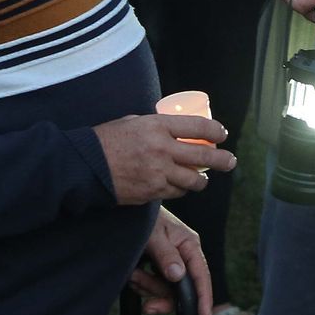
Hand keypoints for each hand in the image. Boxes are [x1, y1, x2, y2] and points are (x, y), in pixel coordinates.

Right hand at [94, 114, 234, 204]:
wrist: (84, 166)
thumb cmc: (107, 140)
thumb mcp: (133, 122)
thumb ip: (157, 127)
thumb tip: (177, 131)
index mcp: (157, 126)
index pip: (197, 126)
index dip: (215, 130)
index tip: (223, 134)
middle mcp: (161, 149)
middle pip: (203, 155)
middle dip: (222, 160)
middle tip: (230, 161)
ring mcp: (157, 173)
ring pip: (193, 179)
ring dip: (202, 180)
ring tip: (203, 178)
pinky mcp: (151, 192)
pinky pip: (176, 192)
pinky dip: (181, 189)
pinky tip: (180, 186)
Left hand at [131, 207, 213, 314]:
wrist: (128, 213)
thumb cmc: (145, 218)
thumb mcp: (154, 235)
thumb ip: (166, 255)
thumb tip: (178, 276)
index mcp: (189, 245)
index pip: (201, 275)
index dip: (204, 297)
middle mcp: (183, 257)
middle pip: (181, 289)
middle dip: (160, 293)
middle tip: (143, 296)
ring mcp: (171, 264)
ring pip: (165, 290)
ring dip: (147, 287)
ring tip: (133, 274)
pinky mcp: (159, 269)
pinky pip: (154, 287)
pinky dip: (142, 285)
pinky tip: (133, 274)